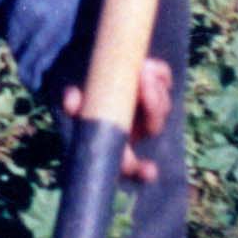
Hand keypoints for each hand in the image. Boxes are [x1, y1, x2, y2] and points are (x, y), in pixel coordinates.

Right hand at [58, 55, 174, 184]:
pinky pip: (165, 83)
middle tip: (142, 81)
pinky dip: (161, 74)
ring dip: (154, 88)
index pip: (131, 166)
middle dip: (152, 106)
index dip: (141, 171)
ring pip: (163, 106)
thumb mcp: (74, 106)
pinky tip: (149, 65)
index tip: (150, 170)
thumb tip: (72, 99)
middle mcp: (137, 131)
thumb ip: (72, 105)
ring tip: (141, 69)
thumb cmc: (81, 102)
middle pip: (153, 126)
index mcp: (118, 144)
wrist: (90, 77)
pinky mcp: (155, 89)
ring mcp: (149, 111)